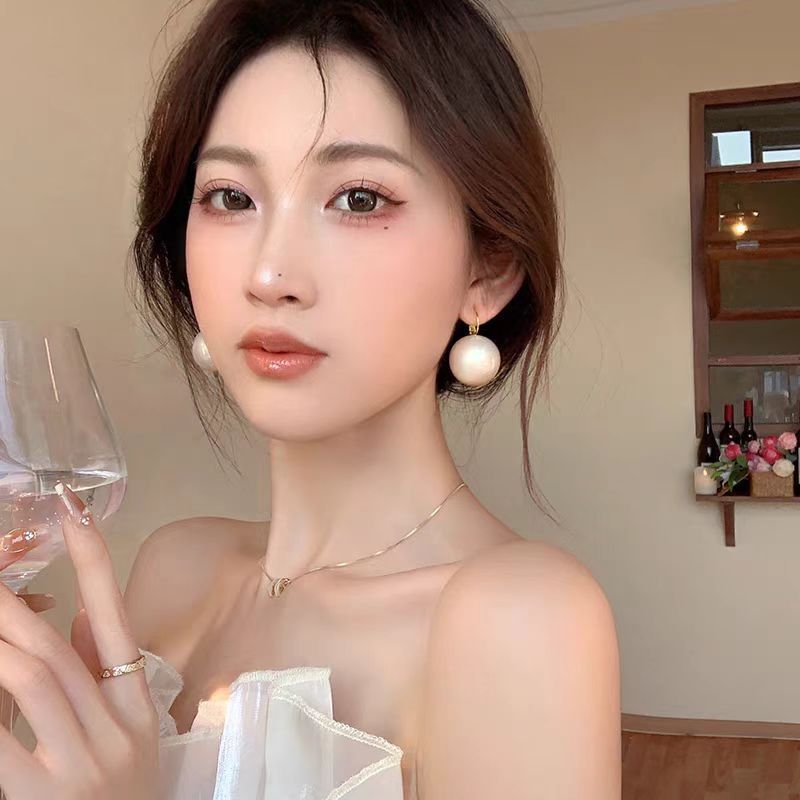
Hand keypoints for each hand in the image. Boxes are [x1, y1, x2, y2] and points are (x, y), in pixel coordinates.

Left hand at [0, 484, 159, 799]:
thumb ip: (102, 675)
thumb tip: (80, 614)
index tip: (73, 516)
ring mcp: (79, 767)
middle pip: (54, 649)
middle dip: (11, 603)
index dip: (95, 567)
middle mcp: (113, 732)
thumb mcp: (131, 737)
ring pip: (28, 679)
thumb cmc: (126, 798)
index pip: (116, 625)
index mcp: (138, 710)